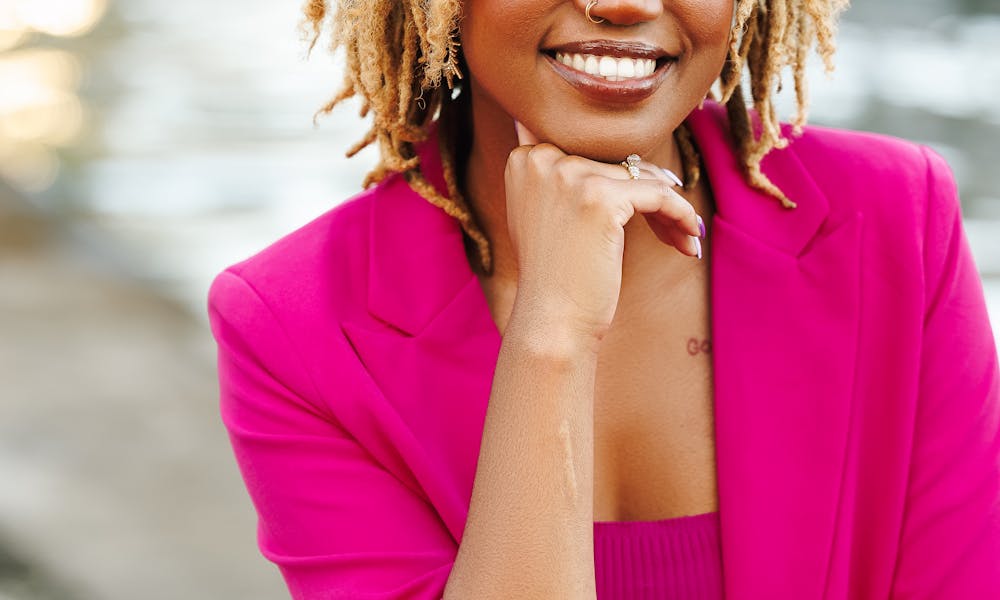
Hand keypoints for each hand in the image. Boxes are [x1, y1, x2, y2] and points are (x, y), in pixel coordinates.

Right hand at [504, 120, 702, 343]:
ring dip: (669, 208)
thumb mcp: (541, 214)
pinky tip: (691, 239)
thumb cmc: (554, 275)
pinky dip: (681, 215)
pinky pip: (659, 195)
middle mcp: (541, 159)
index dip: (620, 177)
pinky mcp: (600, 198)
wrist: (551, 321)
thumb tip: (608, 151)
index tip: (644, 202)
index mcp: (524, 159)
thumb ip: (558, 177)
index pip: (590, 150)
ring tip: (683, 236)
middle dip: (648, 193)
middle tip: (671, 224)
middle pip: (618, 163)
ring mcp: (569, 176)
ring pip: (642, 177)